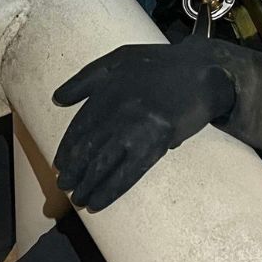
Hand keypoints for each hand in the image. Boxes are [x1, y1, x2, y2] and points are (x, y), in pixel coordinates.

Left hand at [53, 35, 261, 211]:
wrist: (204, 71)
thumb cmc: (160, 65)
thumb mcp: (120, 59)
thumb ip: (86, 78)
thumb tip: (57, 100)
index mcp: (107, 87)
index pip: (80, 124)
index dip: (68, 147)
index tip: (60, 163)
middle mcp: (118, 107)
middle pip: (88, 146)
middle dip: (74, 170)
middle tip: (65, 186)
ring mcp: (137, 125)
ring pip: (103, 162)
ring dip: (88, 184)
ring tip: (79, 199)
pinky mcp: (157, 140)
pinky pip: (128, 172)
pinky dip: (110, 190)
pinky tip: (99, 202)